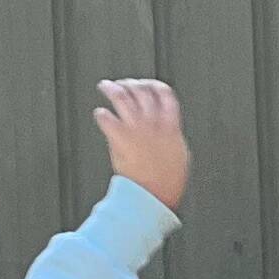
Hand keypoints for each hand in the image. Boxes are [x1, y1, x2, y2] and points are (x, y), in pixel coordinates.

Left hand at [94, 78, 188, 211]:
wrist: (154, 195)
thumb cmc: (167, 182)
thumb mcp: (179, 153)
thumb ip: (171, 135)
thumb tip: (170, 130)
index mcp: (170, 124)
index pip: (164, 93)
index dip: (154, 85)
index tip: (147, 84)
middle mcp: (153, 122)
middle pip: (141, 90)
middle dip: (131, 84)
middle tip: (123, 84)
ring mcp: (135, 128)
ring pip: (122, 97)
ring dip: (112, 89)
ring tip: (106, 86)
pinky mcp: (119, 138)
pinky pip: (107, 119)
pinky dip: (102, 114)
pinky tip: (99, 113)